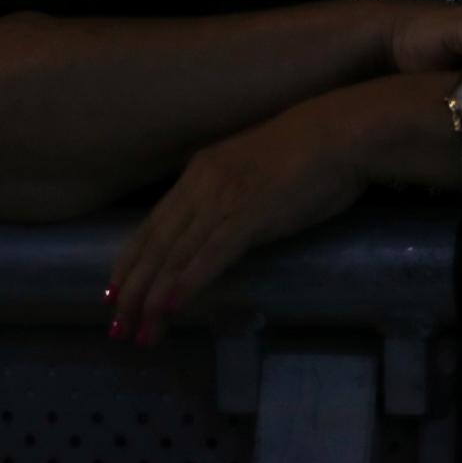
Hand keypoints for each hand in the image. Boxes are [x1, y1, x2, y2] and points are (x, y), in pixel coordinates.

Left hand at [108, 99, 369, 342]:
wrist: (347, 130)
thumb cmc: (315, 149)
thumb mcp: (257, 169)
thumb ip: (234, 193)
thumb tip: (226, 225)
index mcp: (203, 170)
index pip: (153, 223)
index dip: (129, 260)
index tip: (113, 291)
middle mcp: (203, 184)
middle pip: (156, 245)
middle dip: (132, 290)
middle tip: (115, 327)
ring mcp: (225, 198)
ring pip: (176, 255)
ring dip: (152, 299)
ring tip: (138, 332)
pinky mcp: (250, 214)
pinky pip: (210, 254)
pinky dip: (187, 283)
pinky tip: (170, 307)